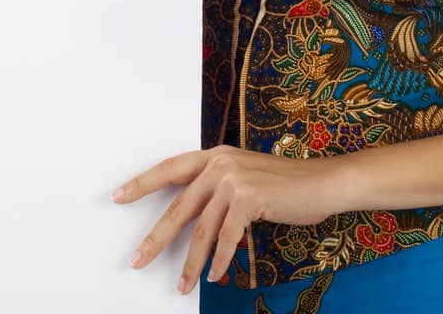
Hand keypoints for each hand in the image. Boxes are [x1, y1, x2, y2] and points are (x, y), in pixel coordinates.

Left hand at [111, 144, 343, 293]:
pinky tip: (213, 276)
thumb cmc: (287, 184)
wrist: (325, 181)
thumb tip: (193, 215)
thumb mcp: (246, 177)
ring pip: (202, 230)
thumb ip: (218, 188)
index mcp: (214, 156)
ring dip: (191, 263)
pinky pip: (228, 238)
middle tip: (138, 259)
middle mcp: (219, 164)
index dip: (142, 184)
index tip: (117, 197)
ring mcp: (234, 181)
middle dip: (156, 238)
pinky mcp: (250, 199)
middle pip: (178, 207)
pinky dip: (220, 260)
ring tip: (182, 286)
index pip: (169, 169)